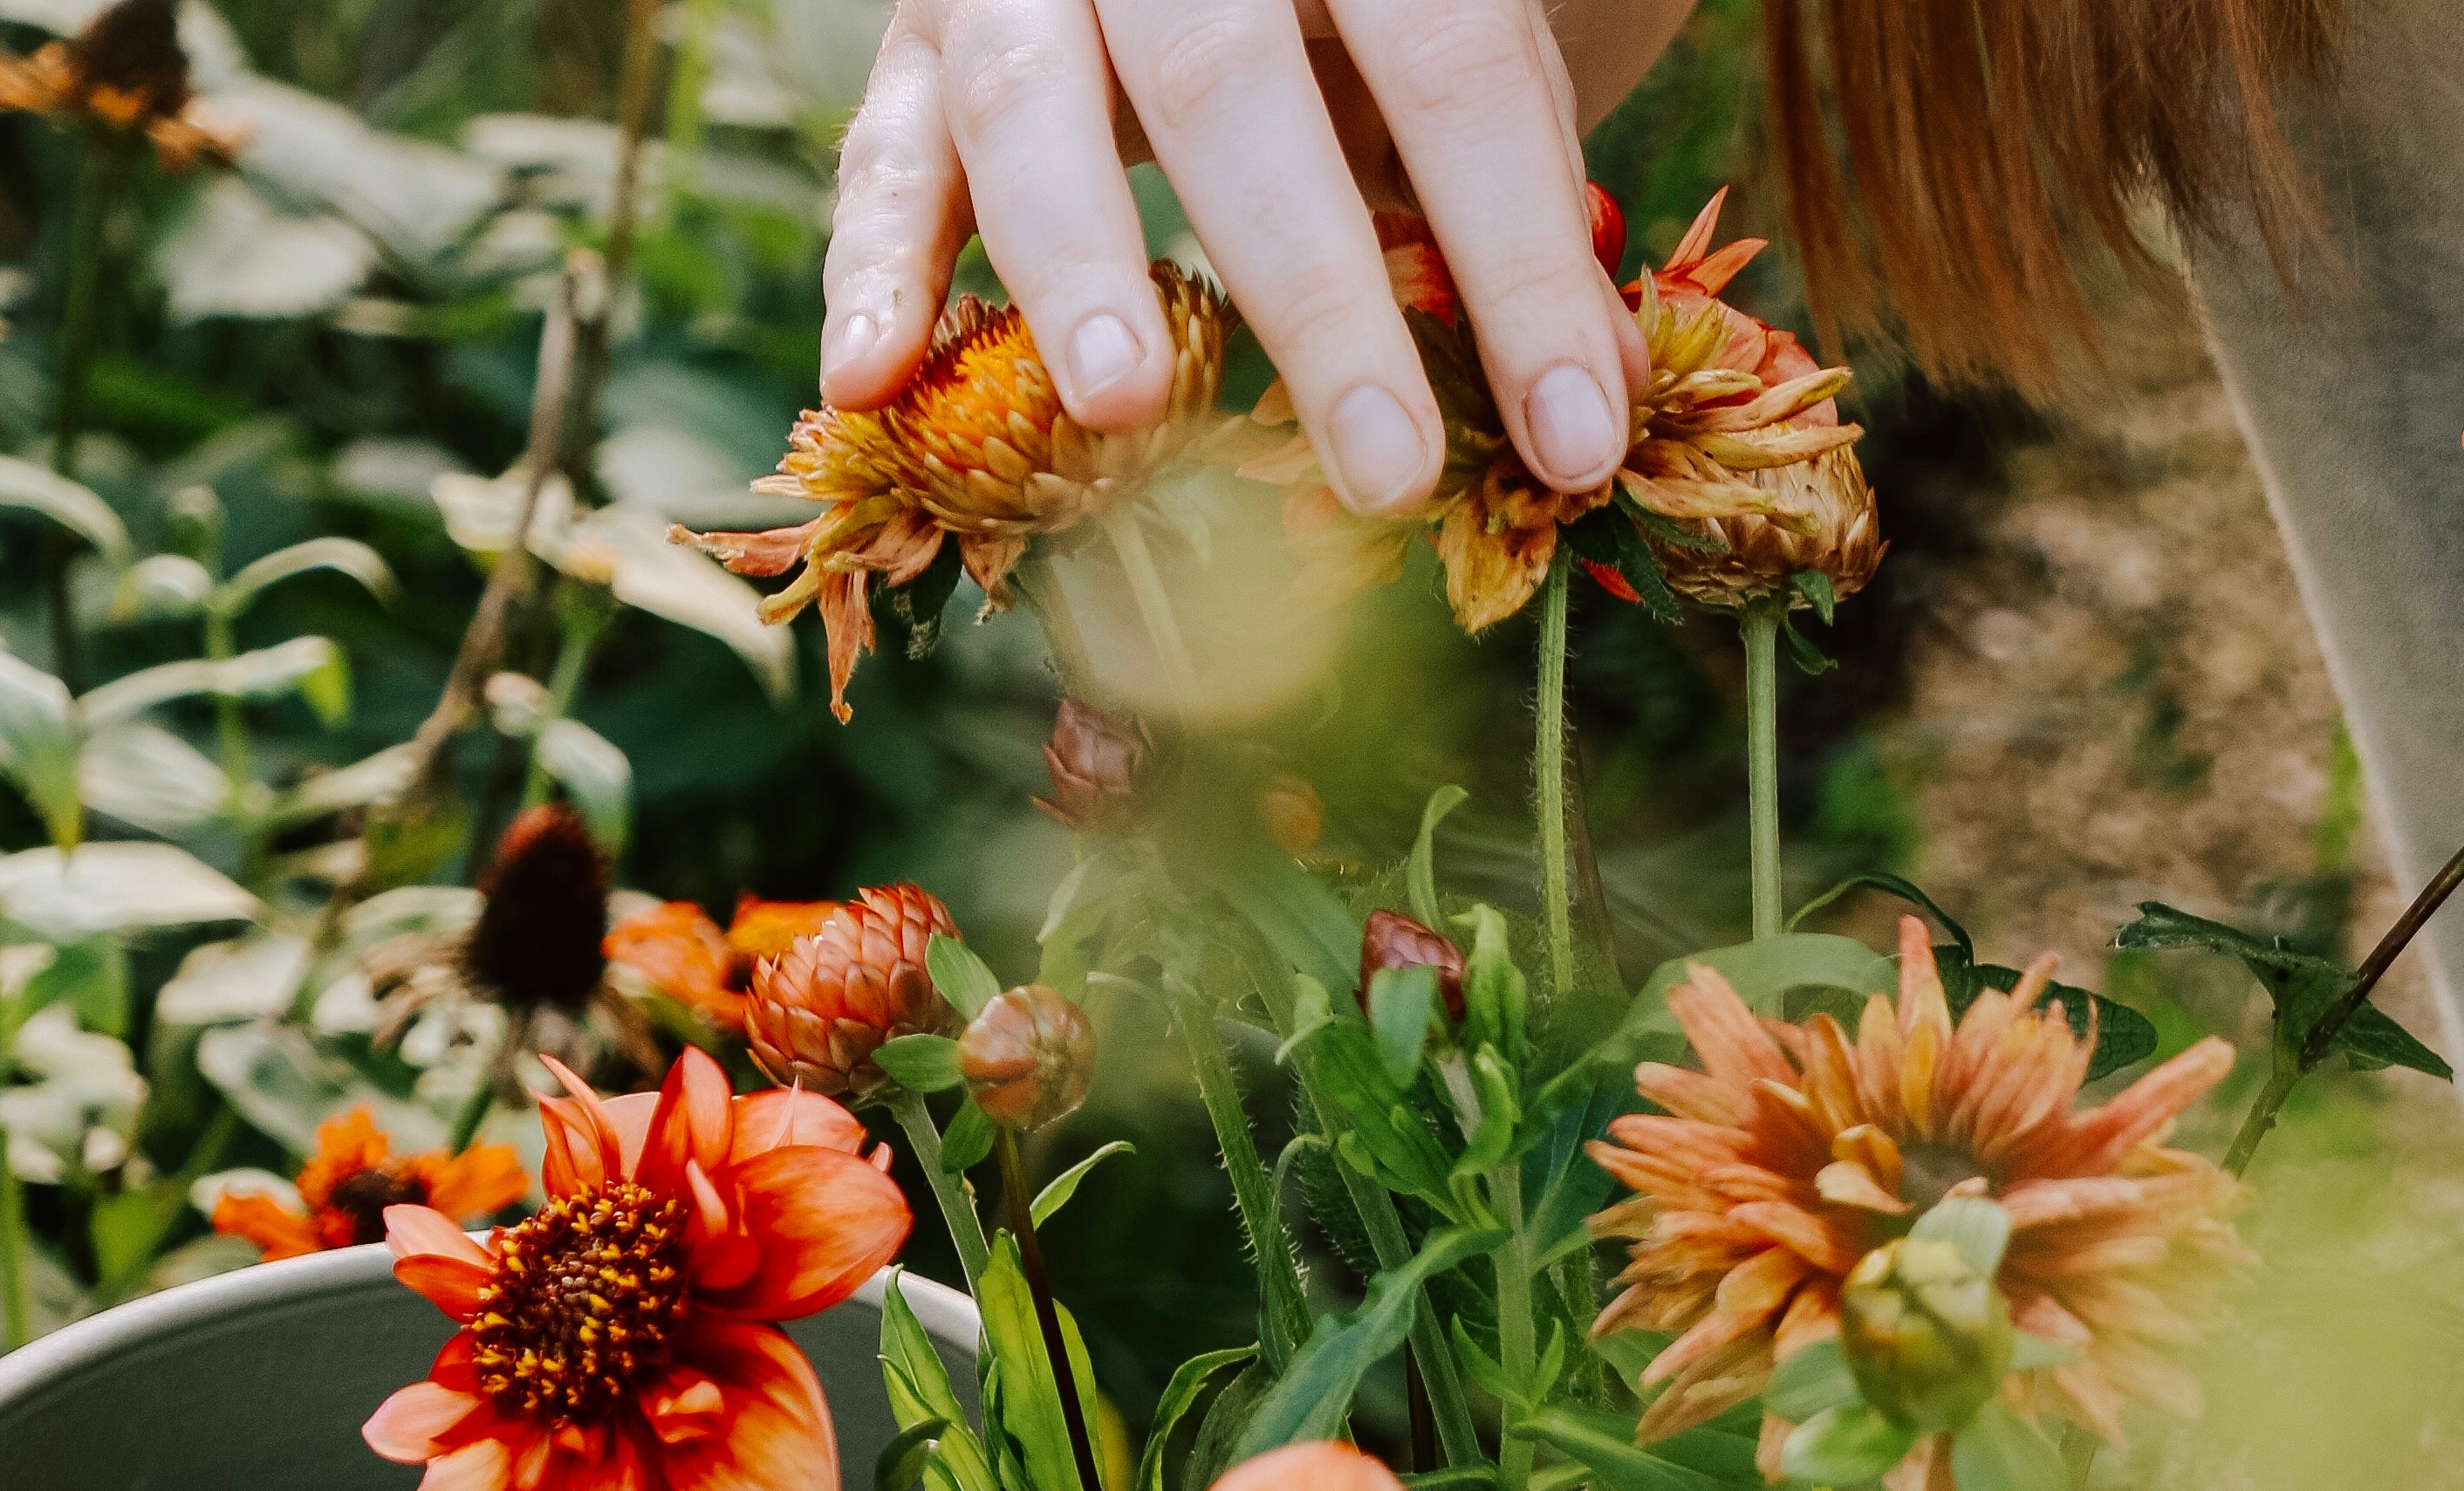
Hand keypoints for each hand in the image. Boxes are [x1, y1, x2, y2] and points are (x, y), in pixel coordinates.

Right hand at [821, 0, 1654, 529]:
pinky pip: (885, 146)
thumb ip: (1521, 178)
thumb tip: (1594, 394)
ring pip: (1023, 98)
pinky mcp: (923, 40)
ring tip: (1130, 409)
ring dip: (1073, 265)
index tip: (1580, 434)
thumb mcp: (1468, 40)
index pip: (1450, 59)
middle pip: (1228, 82)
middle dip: (1314, 291)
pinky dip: (873, 262)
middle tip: (1386, 473)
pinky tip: (870, 379)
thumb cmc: (1376, 8)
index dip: (1519, 255)